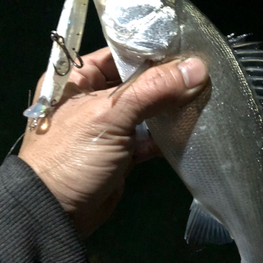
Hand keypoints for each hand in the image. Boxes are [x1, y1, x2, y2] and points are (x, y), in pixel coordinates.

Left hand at [18, 47, 208, 237]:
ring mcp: (107, 126)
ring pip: (145, 109)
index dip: (151, 50)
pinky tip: (189, 126)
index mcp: (77, 79)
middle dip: (166, 80)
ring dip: (169, 107)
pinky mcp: (121, 151)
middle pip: (136, 81)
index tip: (188, 47)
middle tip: (202, 73)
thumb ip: (153, 89)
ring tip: (202, 96)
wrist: (59, 214)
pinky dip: (165, 133)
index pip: (119, 53)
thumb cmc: (75, 154)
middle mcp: (91, 98)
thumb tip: (199, 67)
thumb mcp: (110, 115)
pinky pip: (147, 135)